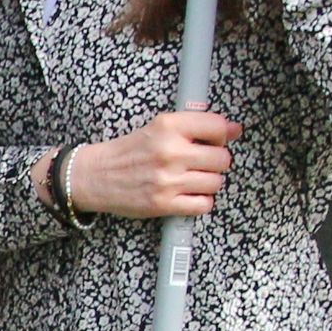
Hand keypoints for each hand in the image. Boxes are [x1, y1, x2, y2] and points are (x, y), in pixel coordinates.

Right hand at [68, 112, 239, 219]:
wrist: (96, 176)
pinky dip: (201, 201)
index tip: (216, 140)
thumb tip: (235, 129)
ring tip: (191, 179)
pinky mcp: (164, 204)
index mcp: (168, 126)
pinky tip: (188, 194)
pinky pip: (204, 205)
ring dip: (208, 182)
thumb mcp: (158, 127)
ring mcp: (168, 180)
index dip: (222, 135)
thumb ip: (194, 126)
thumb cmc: (129, 152)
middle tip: (200, 162)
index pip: (218, 127)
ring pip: (216, 182)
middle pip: (222, 159)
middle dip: (216, 161)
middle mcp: (170, 152)